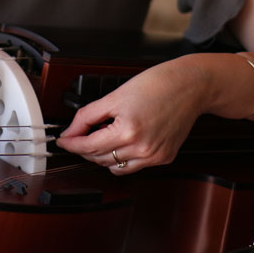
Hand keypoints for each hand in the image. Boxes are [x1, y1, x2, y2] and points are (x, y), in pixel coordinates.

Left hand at [55, 57, 206, 174]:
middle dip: (85, 147)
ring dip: (103, 155)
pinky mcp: (164, 158)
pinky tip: (123, 141)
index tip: (63, 140)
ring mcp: (154, 156)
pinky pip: (135, 166)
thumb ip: (88, 115)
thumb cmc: (158, 84)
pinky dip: (123, 157)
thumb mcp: (115, 95)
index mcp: (128, 131)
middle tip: (80, 134)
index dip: (71, 143)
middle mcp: (142, 149)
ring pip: (115, 167)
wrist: (190, 86)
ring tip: (103, 136)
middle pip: (99, 158)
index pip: (88, 146)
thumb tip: (72, 131)